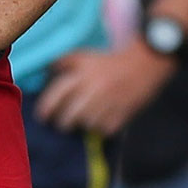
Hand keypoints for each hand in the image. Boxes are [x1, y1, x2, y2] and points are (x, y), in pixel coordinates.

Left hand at [36, 42, 173, 135]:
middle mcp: (93, 90)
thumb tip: (46, 74)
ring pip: (85, 126)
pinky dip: (101, 129)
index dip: (46, 109)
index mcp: (82, 74)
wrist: (145, 63)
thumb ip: (64, 63)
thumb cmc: (110, 61)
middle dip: (63, 123)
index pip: (57, 95)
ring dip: (83, 125)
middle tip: (63, 123)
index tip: (41, 117)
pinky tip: (102, 121)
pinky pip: (104, 131)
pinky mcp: (122, 115)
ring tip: (86, 119)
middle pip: (68, 117)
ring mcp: (108, 104)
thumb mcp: (85, 56)